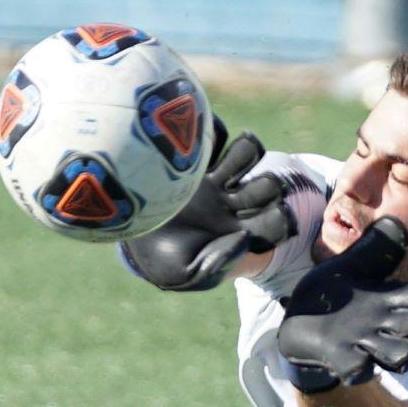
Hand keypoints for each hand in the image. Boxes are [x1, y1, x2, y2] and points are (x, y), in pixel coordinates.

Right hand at [122, 128, 296, 291]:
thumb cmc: (159, 261)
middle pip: (267, 187)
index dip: (281, 220)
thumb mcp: (186, 274)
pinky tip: (205, 144)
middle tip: (257, 188)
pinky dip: (216, 131)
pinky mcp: (191, 159)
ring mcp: (213, 179)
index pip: (274, 224)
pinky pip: (214, 136)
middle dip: (270, 186)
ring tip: (240, 152)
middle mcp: (230, 203)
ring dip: (250, 151)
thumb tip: (242, 239)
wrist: (126, 236)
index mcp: (237, 232)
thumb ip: (216, 264)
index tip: (276, 216)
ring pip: (247, 155)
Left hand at [269, 218, 407, 391]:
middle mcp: (384, 325)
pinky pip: (356, 368)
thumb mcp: (353, 264)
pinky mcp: (340, 358)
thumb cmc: (333, 292)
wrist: (298, 318)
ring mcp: (364, 344)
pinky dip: (359, 367)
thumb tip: (397, 221)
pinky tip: (360, 364)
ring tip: (404, 347)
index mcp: (391, 300)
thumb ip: (376, 248)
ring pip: (399, 355)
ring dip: (402, 350)